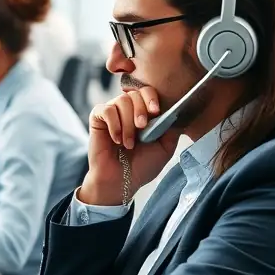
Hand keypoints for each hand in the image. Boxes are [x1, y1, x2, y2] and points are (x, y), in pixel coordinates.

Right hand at [80, 86, 180, 205]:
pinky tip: (116, 139)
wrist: (121, 182)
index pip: (147, 92)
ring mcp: (112, 114)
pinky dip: (114, 124)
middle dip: (140, 109)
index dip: (151, 97)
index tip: (155, 111)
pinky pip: (106, 110)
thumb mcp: (165, 148)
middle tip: (142, 127)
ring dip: (128, 123)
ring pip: (121, 101)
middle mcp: (127, 111)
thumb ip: (171, 129)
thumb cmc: (141, 167)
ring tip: (129, 143)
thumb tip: (176, 111)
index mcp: (144, 114)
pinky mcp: (97, 119)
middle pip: (134, 93)